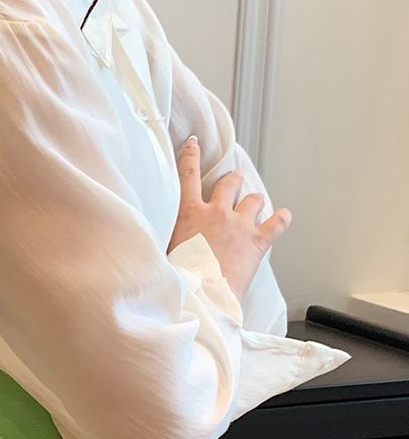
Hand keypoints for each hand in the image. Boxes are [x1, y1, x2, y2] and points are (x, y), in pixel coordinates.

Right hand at [169, 137, 291, 301]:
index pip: (189, 176)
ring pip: (254, 200)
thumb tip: (156, 233)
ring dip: (254, 201)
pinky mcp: (258, 242)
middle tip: (234, 181)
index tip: (193, 144)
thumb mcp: (163, 249)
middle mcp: (217, 212)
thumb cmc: (179, 277)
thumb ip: (167, 234)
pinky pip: (277, 224)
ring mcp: (240, 225)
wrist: (201, 294)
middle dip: (233, 180)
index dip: (191, 156)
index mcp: (190, 213)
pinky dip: (281, 219)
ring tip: (254, 204)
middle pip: (229, 183)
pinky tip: (283, 217)